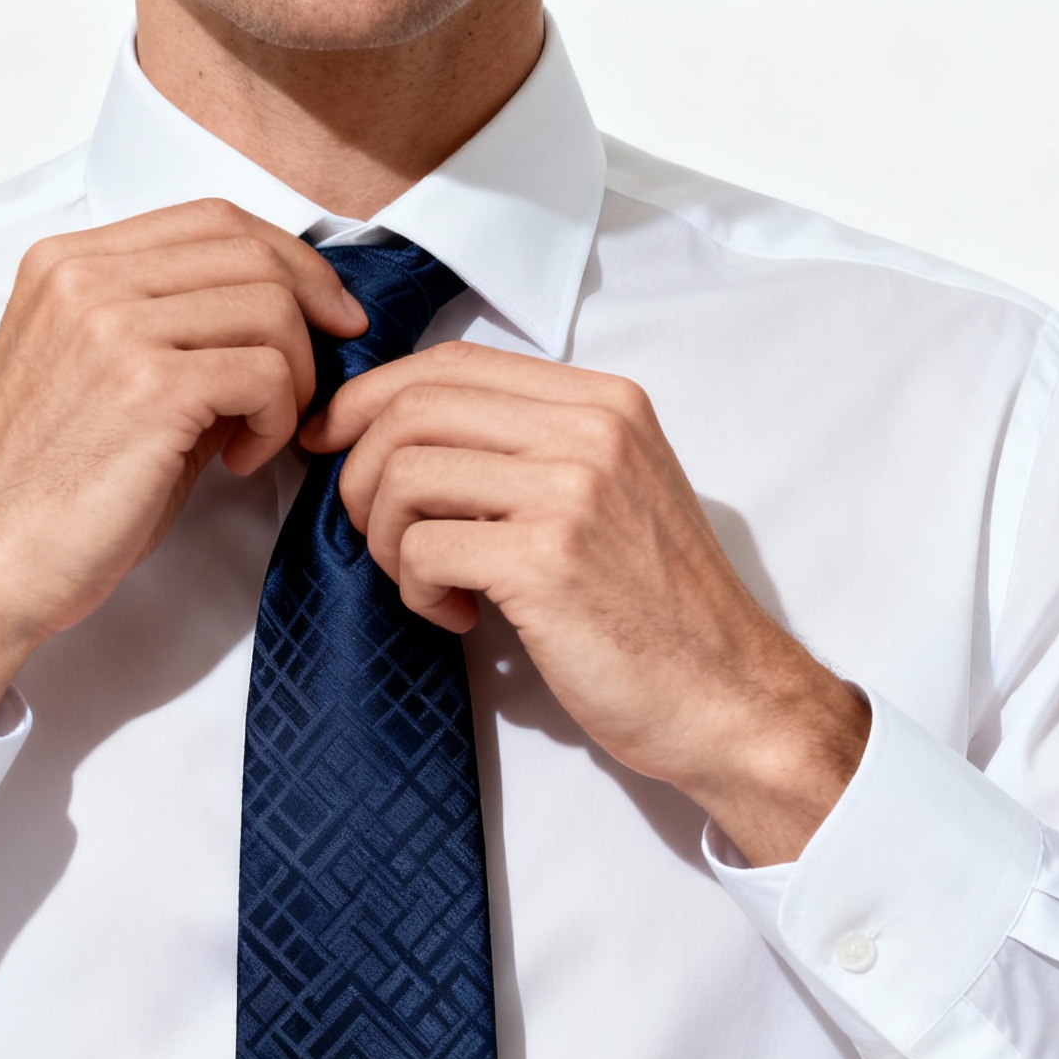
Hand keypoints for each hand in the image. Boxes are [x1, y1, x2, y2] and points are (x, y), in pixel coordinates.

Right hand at [0, 200, 366, 731]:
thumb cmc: (45, 491)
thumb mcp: (100, 377)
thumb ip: (171, 329)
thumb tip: (280, 319)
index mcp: (63, 263)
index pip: (210, 219)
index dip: (287, 259)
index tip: (324, 310)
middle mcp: (82, 276)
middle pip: (248, 249)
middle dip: (311, 308)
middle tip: (320, 375)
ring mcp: (112, 325)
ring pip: (269, 305)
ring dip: (294, 374)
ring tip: (263, 431)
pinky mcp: (148, 386)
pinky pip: (266, 372)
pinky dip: (276, 419)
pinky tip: (240, 460)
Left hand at [302, 342, 868, 864]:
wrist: (728, 696)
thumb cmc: (658, 609)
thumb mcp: (609, 494)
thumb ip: (529, 450)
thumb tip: (399, 432)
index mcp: (604, 402)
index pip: (453, 362)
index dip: (370, 397)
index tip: (330, 439)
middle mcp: (591, 430)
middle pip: (414, 407)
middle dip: (361, 471)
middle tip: (372, 532)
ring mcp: (572, 490)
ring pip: (405, 472)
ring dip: (384, 537)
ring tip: (423, 580)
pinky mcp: (547, 559)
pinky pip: (422, 548)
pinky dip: (414, 588)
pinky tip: (455, 615)